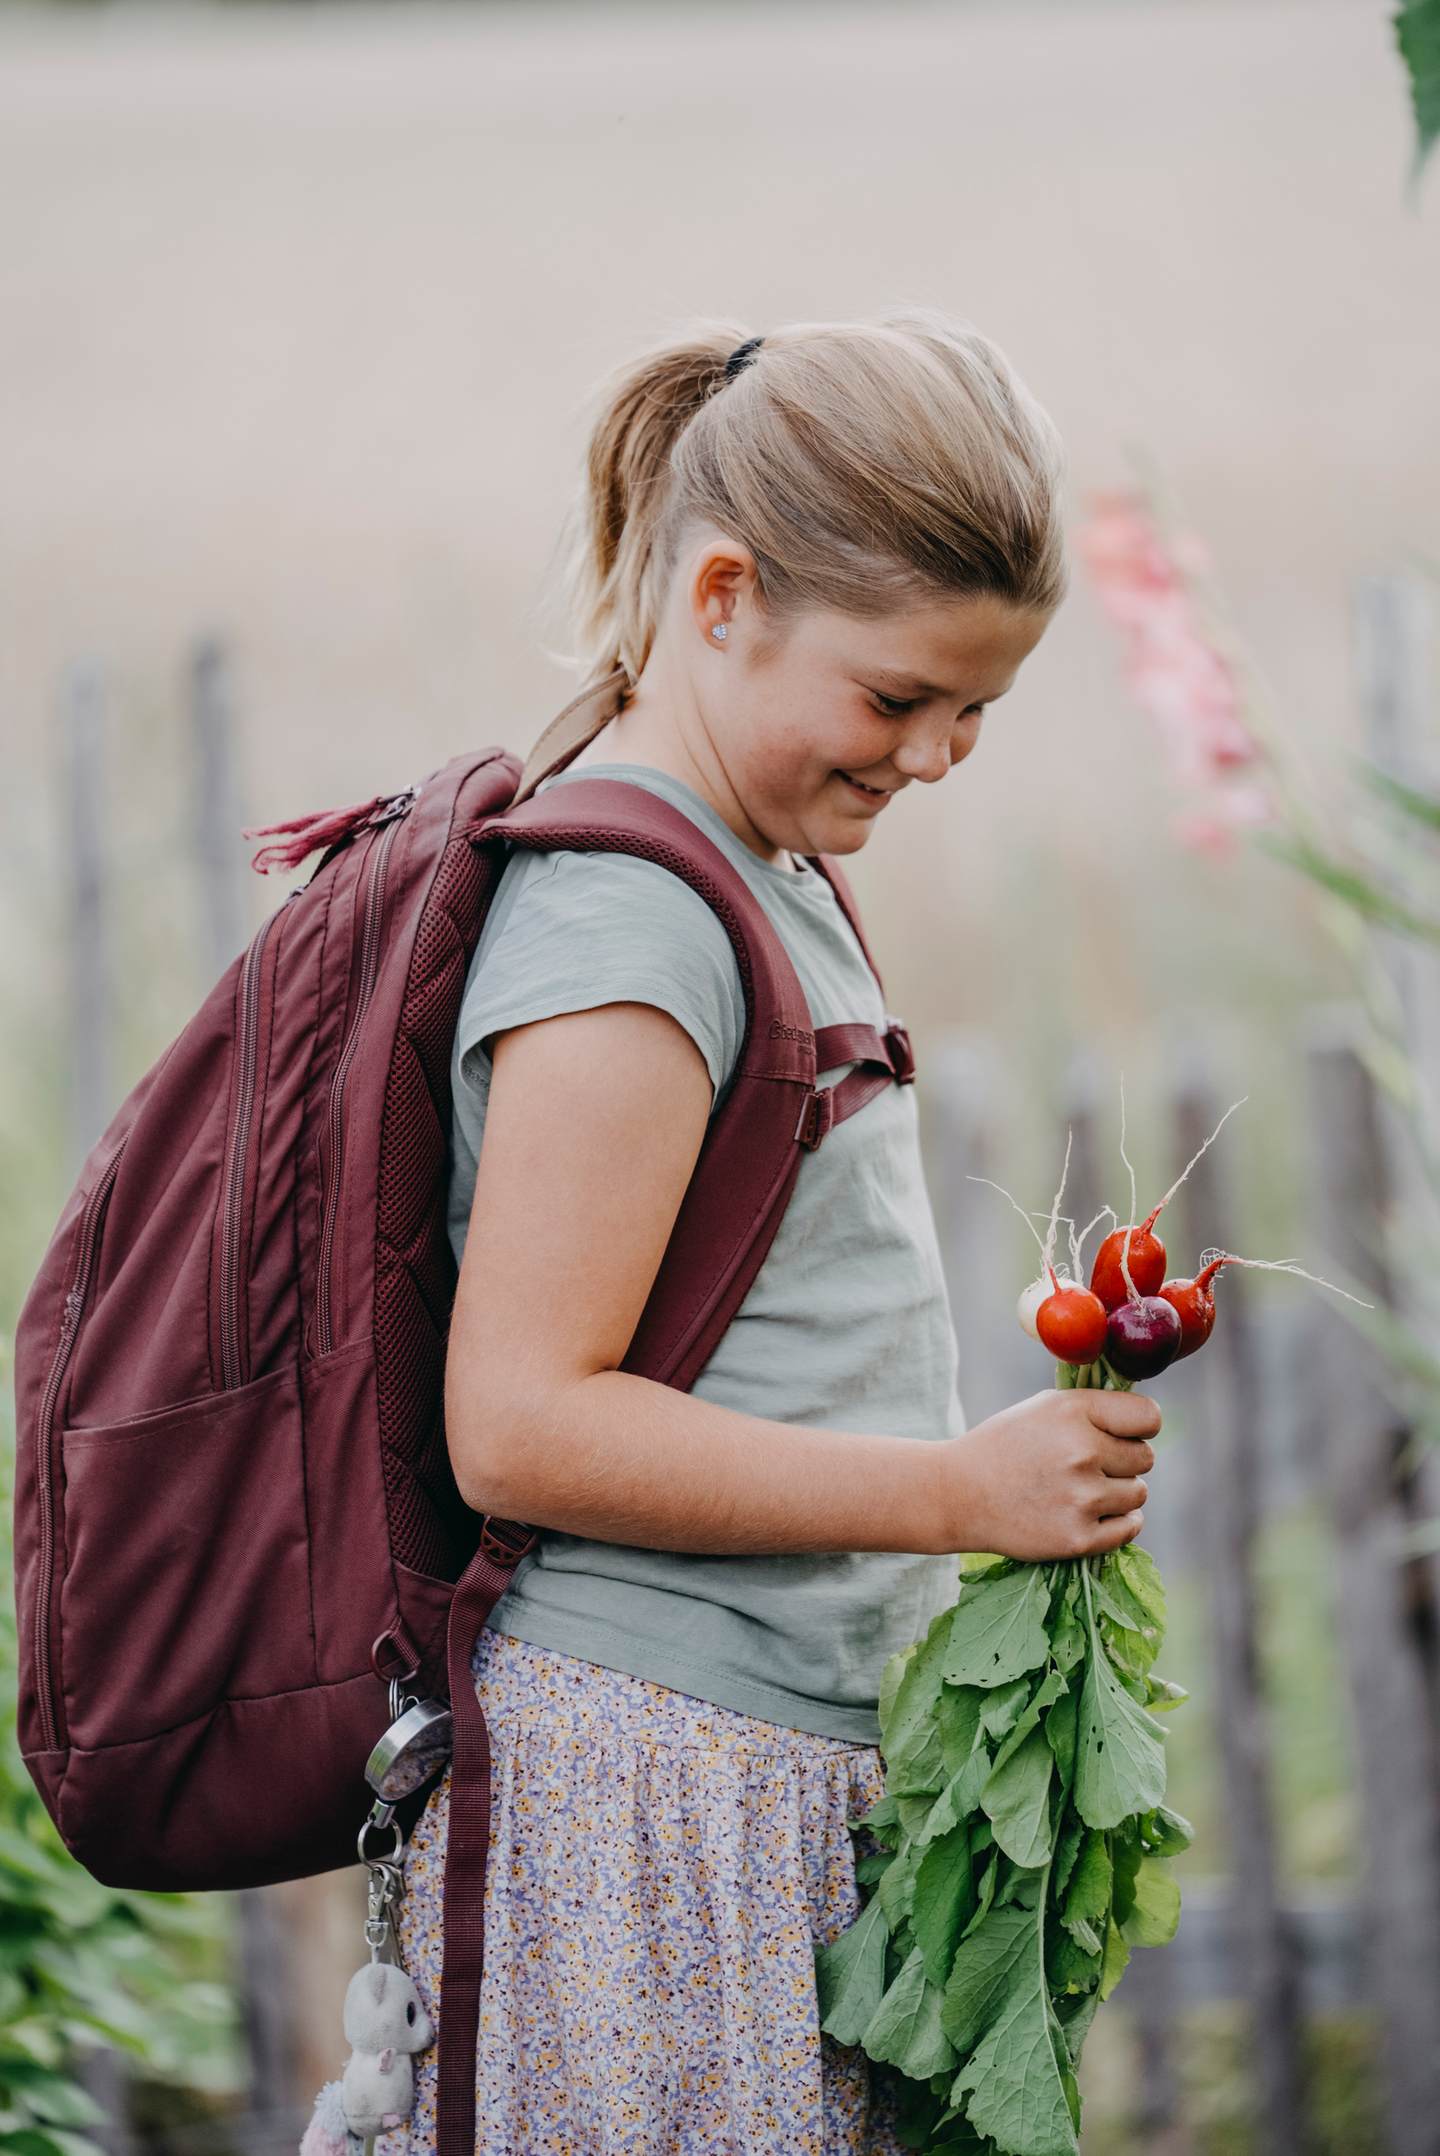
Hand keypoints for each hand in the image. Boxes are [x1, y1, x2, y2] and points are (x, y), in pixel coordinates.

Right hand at [943, 1388, 1158, 1559]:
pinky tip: (1094, 1514)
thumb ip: (1092, 1408)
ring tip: (1082, 1490)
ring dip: (1119, 1493)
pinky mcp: (1079, 1537)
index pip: (1148, 1417)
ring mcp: (1082, 1498)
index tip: (1126, 1434)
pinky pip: (1130, 1527)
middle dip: (1123, 1461)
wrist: (958, 1495)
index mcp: (1074, 1411)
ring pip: (1139, 1493)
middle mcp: (1082, 1451)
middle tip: (1089, 1466)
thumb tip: (1142, 1416)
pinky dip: (1120, 1522)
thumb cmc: (1004, 1446)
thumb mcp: (1043, 1407)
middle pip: (1145, 1458)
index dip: (1140, 1426)